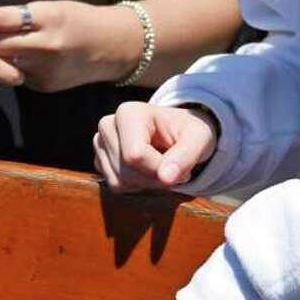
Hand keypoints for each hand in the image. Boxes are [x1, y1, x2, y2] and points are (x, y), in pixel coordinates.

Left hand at [0, 0, 143, 91]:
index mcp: (47, 18)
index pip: (2, 19)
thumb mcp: (50, 9)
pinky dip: (5, 70)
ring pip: (3, 65)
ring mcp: (45, 69)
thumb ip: (20, 18)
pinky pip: (17, 76)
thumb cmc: (77, 20)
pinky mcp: (45, 86)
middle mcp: (45, 45)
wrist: (112, 46)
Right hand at [93, 101, 218, 190]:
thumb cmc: (189, 132)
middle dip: (154, 179)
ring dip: (146, 184)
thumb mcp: (199, 139)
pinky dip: (136, 186)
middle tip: (174, 169)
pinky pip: (115, 186)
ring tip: (161, 167)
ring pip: (119, 181)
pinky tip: (148, 171)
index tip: (181, 168)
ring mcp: (100, 143)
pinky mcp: (100, 160)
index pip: (135, 156)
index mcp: (128, 113)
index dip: (160, 170)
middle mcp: (108, 125)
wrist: (179, 132)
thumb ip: (186, 156)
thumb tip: (166, 178)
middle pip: (126, 171)